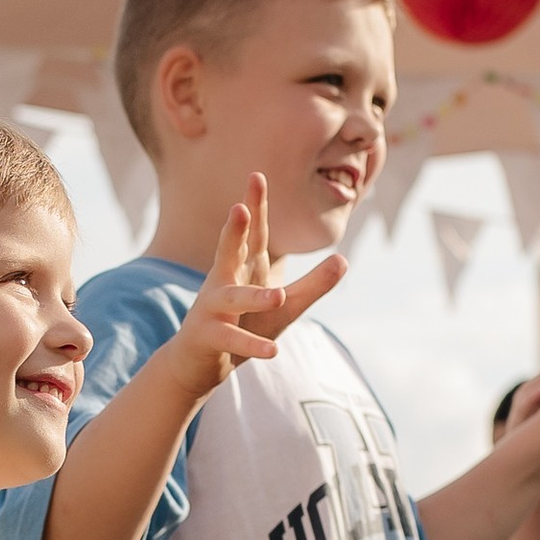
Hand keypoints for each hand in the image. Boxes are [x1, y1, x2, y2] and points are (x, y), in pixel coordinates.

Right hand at [164, 177, 345, 401]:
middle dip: (234, 230)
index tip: (257, 176)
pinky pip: (231, 339)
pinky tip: (273, 349)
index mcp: (243, 269)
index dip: (255, 206)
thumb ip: (313, 285)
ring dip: (255, 297)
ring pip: (232, 298)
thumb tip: (343, 259)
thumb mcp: (285, 306)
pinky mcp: (207, 336)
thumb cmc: (243, 326)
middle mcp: (223, 282)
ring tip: (277, 296)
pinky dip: (252, 344)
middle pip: (229, 252)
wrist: (197, 363)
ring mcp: (212, 308)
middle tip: (240, 208)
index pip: (252, 234)